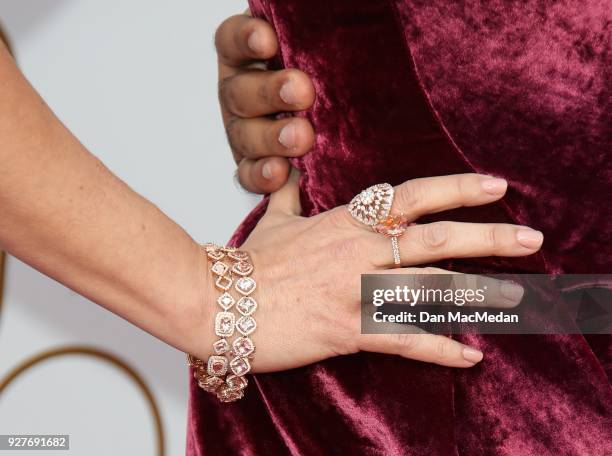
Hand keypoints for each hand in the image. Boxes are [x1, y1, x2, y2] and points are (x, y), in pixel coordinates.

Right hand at [201, 172, 543, 370]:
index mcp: (345, 222)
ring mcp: (355, 291)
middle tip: (531, 238)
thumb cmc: (246, 264)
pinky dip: (442, 349)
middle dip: (489, 237)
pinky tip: (472, 355)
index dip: (456, 189)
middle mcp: (358, 252)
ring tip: (516, 297)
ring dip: (478, 293)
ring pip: (430, 288)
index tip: (494, 186)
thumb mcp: (272, 222)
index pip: (411, 196)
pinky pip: (405, 340)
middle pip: (436, 239)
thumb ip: (289, 194)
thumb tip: (290, 171)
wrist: (216, 302)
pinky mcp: (347, 330)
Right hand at [215, 12, 314, 193]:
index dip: (244, 39)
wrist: (338, 109)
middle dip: (269, 92)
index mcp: (246, 55)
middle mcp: (240, 92)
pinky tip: (281, 172)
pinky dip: (263, 175)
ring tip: (302, 138)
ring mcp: (245, 131)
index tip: (268, 39)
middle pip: (239, 92)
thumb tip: (317, 11)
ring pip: (244, 136)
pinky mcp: (255, 165)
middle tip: (302, 93)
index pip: (231, 40)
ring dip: (271, 138)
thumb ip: (312, 32)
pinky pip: (249, 174)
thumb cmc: (331, 71)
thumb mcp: (320, 44)